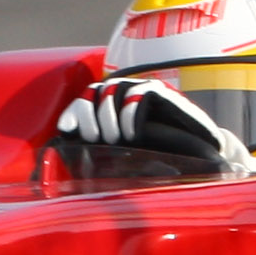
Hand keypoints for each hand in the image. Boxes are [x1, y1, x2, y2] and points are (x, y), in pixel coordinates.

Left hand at [53, 75, 253, 175]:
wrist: (201, 161)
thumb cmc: (157, 165)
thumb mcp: (118, 163)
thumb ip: (91, 158)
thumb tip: (53, 163)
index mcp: (112, 110)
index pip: (85, 98)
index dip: (75, 111)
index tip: (69, 131)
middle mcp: (126, 97)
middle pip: (96, 90)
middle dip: (90, 116)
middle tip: (97, 139)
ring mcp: (145, 93)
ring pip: (114, 89)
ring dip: (110, 116)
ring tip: (117, 139)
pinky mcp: (164, 95)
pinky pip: (139, 94)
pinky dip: (131, 113)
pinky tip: (133, 133)